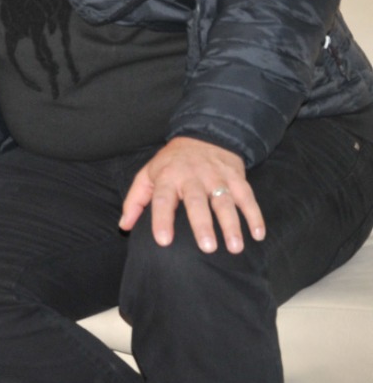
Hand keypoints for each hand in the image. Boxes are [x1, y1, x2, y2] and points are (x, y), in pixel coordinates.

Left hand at [119, 136, 265, 253]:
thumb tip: (124, 226)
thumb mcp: (148, 174)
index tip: (164, 242)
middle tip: (207, 248)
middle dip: (202, 225)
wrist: (203, 134)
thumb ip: (135, 201)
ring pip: (224, 201)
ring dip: (231, 224)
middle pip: (196, 201)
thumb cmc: (171, 163)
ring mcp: (216, 176)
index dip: (161, 220)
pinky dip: (255, 215)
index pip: (162, 199)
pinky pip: (248, 197)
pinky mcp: (237, 177)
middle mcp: (192, 176)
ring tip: (235, 247)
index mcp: (167, 177)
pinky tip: (258, 234)